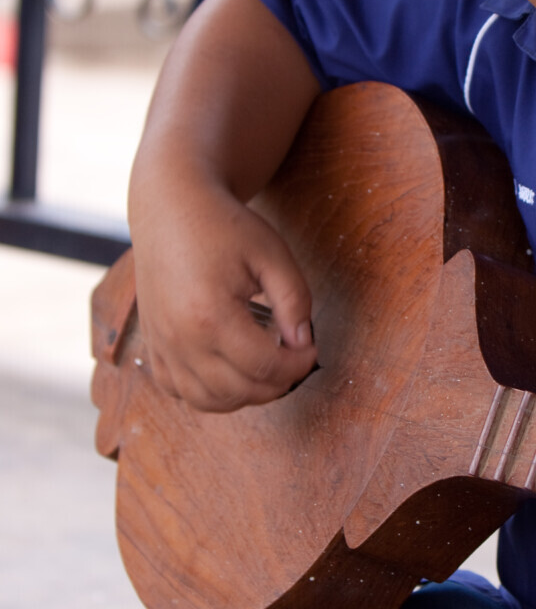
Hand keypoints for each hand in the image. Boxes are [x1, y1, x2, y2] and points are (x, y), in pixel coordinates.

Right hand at [131, 179, 317, 411]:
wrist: (170, 207)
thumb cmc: (223, 226)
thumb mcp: (272, 255)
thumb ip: (294, 301)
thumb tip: (304, 343)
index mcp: (210, 314)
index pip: (264, 366)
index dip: (297, 366)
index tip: (311, 350)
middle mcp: (179, 338)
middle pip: (238, 391)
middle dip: (277, 384)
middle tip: (295, 361)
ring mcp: (162, 346)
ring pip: (208, 401)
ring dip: (245, 395)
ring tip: (267, 368)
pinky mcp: (152, 346)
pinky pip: (180, 392)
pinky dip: (210, 393)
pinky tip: (232, 369)